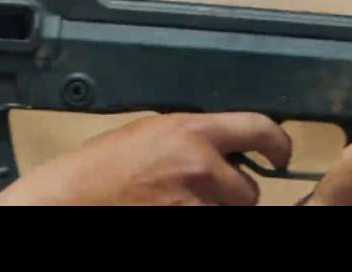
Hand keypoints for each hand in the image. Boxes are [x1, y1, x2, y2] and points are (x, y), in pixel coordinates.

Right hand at [0, 112, 291, 205]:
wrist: (71, 199)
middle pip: (248, 188)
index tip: (281, 153)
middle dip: (230, 193)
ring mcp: (196, 202)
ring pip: (232, 212)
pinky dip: (197, 218)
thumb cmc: (97, 169)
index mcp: (192, 131)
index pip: (260, 129)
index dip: (278, 144)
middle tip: (196, 192)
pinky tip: (167, 210)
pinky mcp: (188, 222)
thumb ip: (189, 135)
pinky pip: (210, 221)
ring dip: (213, 210)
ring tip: (174, 202)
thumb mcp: (147, 132)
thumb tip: (220, 142)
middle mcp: (201, 166)